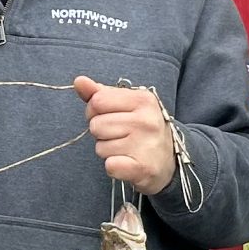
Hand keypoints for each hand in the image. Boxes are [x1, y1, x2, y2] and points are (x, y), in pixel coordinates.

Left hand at [73, 75, 174, 196]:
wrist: (170, 160)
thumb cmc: (143, 128)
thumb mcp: (128, 104)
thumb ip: (101, 93)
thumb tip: (79, 81)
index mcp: (143, 100)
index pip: (98, 101)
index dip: (95, 110)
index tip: (109, 116)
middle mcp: (146, 120)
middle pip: (96, 125)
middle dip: (101, 132)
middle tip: (119, 135)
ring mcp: (145, 145)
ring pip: (100, 147)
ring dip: (107, 150)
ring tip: (125, 148)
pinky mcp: (142, 168)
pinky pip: (109, 165)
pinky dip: (113, 167)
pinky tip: (126, 163)